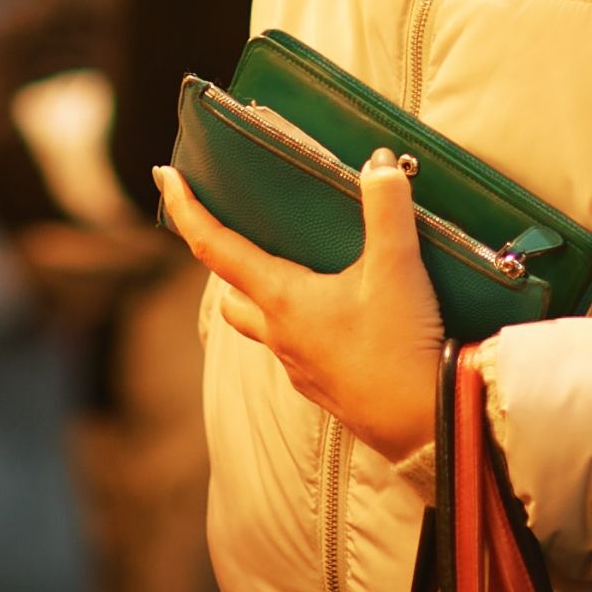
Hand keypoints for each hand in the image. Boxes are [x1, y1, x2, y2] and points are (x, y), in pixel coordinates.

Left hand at [156, 149, 445, 463]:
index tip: (166, 176)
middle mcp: (281, 335)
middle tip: (239, 230)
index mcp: (282, 299)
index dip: (187, 210)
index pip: (215, 247)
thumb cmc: (401, 347)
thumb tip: (379, 162)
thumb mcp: (397, 267)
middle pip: (233, 294)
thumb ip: (387, 208)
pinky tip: (336, 317)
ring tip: (291, 271)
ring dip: (263, 298)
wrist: (426, 428)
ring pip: (263, 326)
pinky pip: (298, 351)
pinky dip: (303, 326)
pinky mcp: (326, 388)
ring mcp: (300, 367)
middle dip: (228, 263)